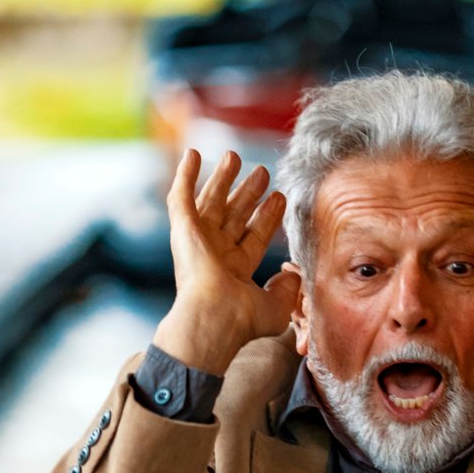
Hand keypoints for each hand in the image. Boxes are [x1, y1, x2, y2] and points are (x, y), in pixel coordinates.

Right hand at [151, 150, 299, 372]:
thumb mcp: (278, 306)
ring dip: (222, 178)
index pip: (254, 236)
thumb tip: (293, 272)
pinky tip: (192, 154)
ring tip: (234, 155)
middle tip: (261, 172)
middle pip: (234, 215)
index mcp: (235, 271)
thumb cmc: (244, 318)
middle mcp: (215, 254)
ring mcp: (197, 240)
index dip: (267, 217)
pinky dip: (185, 175)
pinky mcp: (182, 229)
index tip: (280, 197)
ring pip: (211, 201)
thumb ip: (289, 288)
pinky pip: (181, 196)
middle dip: (247, 193)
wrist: (215, 316)